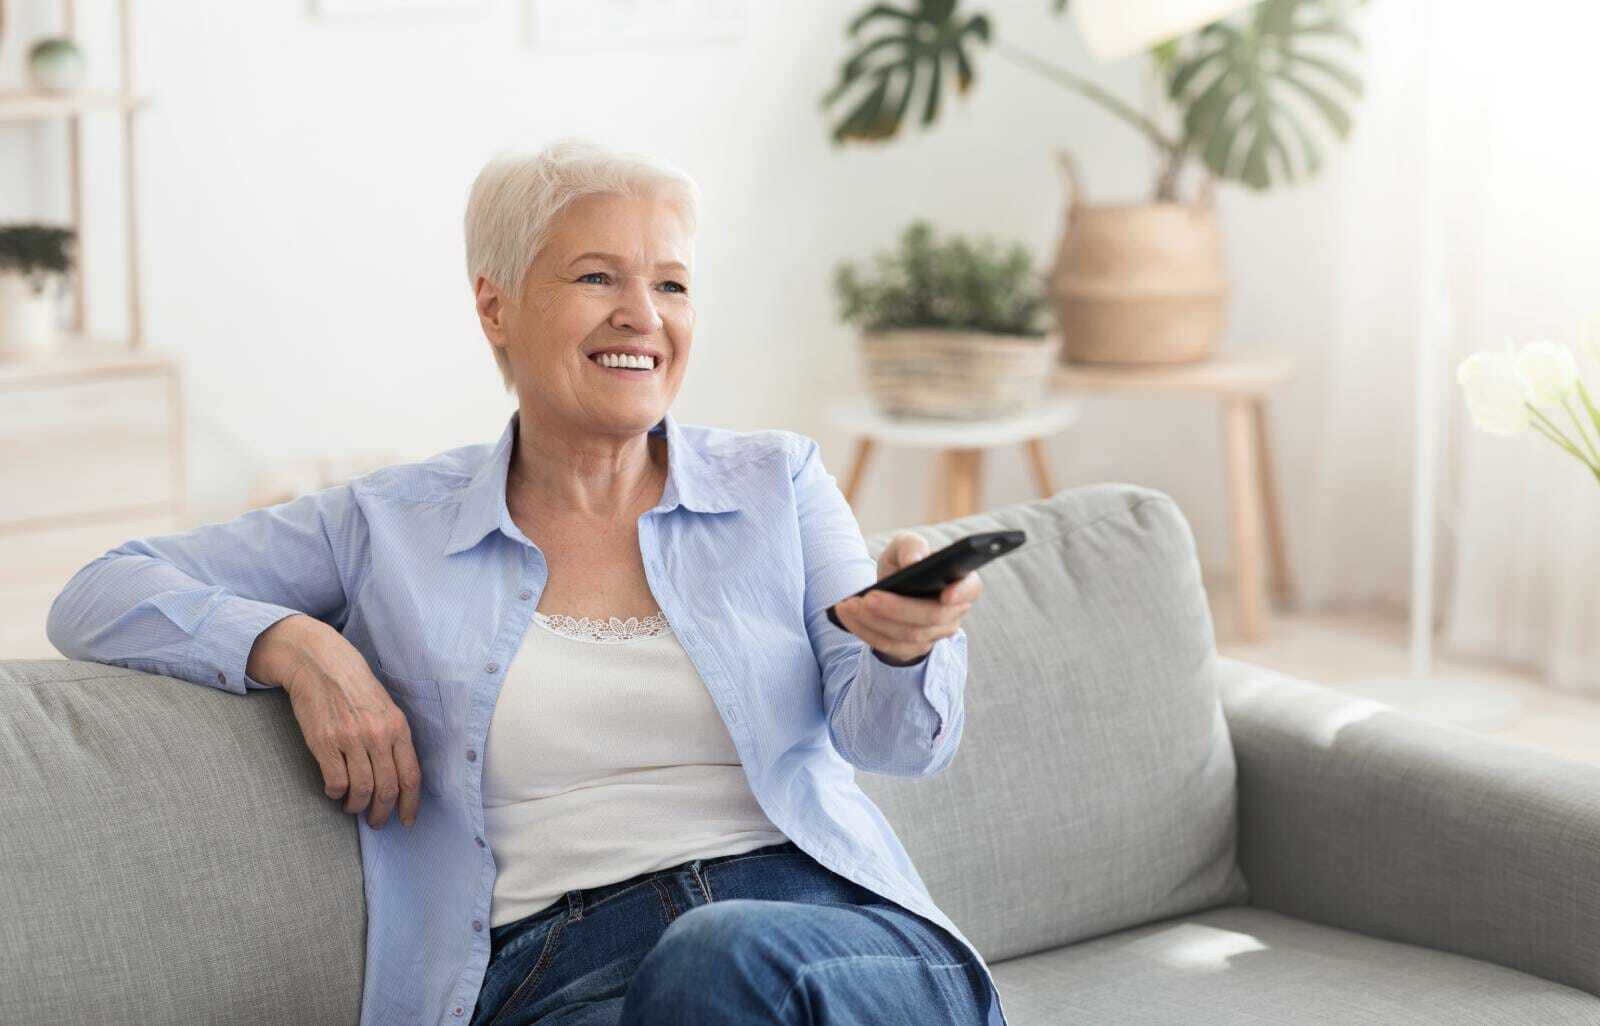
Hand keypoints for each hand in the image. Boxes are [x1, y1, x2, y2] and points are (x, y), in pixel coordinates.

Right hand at [248, 615, 423, 828]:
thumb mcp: (386, 708)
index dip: (410, 804)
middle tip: (376, 821)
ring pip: (361, 790)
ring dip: (357, 807)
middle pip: (387, 788)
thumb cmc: (356, 687)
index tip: (406, 821)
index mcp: (398, 727)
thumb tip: (398, 777)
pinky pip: (335, 782)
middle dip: (383, 813)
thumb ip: (394, 739)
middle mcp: (378, 735)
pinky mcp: (324, 743)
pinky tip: (334, 791)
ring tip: (353, 808)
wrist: (321, 664)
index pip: (411, 776)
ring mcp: (351, 739)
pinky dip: (335, 793)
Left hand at [832, 531, 982, 665]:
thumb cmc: (904, 563)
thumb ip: (911, 546)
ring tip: (849, 605)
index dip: (961, 593)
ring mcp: (934, 635)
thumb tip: (913, 561)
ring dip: (874, 621)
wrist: (890, 588)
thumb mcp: (904, 546)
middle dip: (897, 608)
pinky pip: (889, 646)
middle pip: (931, 616)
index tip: (945, 594)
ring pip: (908, 635)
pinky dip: (864, 631)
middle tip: (869, 597)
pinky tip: (845, 615)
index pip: (971, 588)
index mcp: (960, 582)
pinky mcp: (912, 650)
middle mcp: (953, 612)